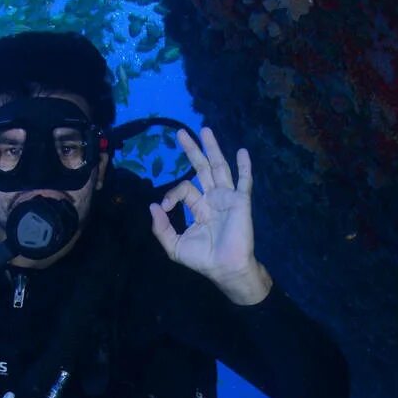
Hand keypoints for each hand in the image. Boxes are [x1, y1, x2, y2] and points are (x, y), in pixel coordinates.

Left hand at [148, 127, 271, 304]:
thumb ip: (161, 228)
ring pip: (219, 167)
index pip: (184, 189)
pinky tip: (242, 152)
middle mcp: (213, 199)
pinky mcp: (240, 201)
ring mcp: (228, 198)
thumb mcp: (174, 245)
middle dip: (192, 150)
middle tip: (181, 133)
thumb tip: (153, 206)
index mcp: (199, 208)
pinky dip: (244, 167)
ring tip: (205, 129)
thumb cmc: (202, 259)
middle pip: (202, 168)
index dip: (171, 194)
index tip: (165, 208)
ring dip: (212, 148)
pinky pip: (244, 181)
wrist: (224, 268)